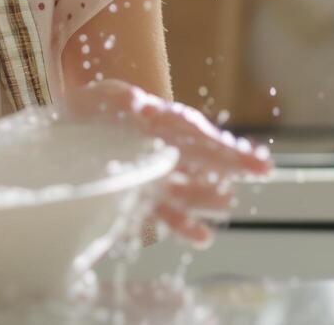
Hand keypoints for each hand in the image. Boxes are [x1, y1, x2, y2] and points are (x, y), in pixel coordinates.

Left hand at [59, 79, 272, 245]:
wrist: (68, 129)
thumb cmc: (87, 110)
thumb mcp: (97, 97)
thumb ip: (115, 99)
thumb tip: (135, 102)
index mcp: (154, 119)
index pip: (190, 130)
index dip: (217, 141)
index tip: (246, 148)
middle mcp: (160, 146)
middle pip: (197, 155)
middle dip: (229, 163)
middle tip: (264, 170)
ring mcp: (153, 172)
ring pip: (184, 186)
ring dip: (203, 196)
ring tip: (223, 205)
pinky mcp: (139, 195)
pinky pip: (162, 212)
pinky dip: (180, 223)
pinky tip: (201, 236)